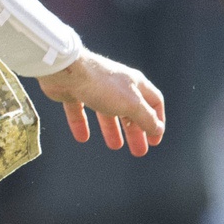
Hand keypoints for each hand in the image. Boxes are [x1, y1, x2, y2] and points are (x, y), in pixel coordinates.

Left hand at [36, 49, 165, 155]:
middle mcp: (116, 84)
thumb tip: (157, 129)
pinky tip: (82, 137)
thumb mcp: (132, 104)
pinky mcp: (73, 91)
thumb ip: (146, 118)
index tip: (154, 140)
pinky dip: (81, 124)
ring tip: (115, 146)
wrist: (66, 71)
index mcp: (134, 83)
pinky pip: (79, 110)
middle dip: (135, 131)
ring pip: (106, 111)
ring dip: (112, 129)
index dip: (157, 121)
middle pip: (130, 110)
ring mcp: (94, 87)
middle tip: (139, 151)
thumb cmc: (102, 85)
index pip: (154, 101)